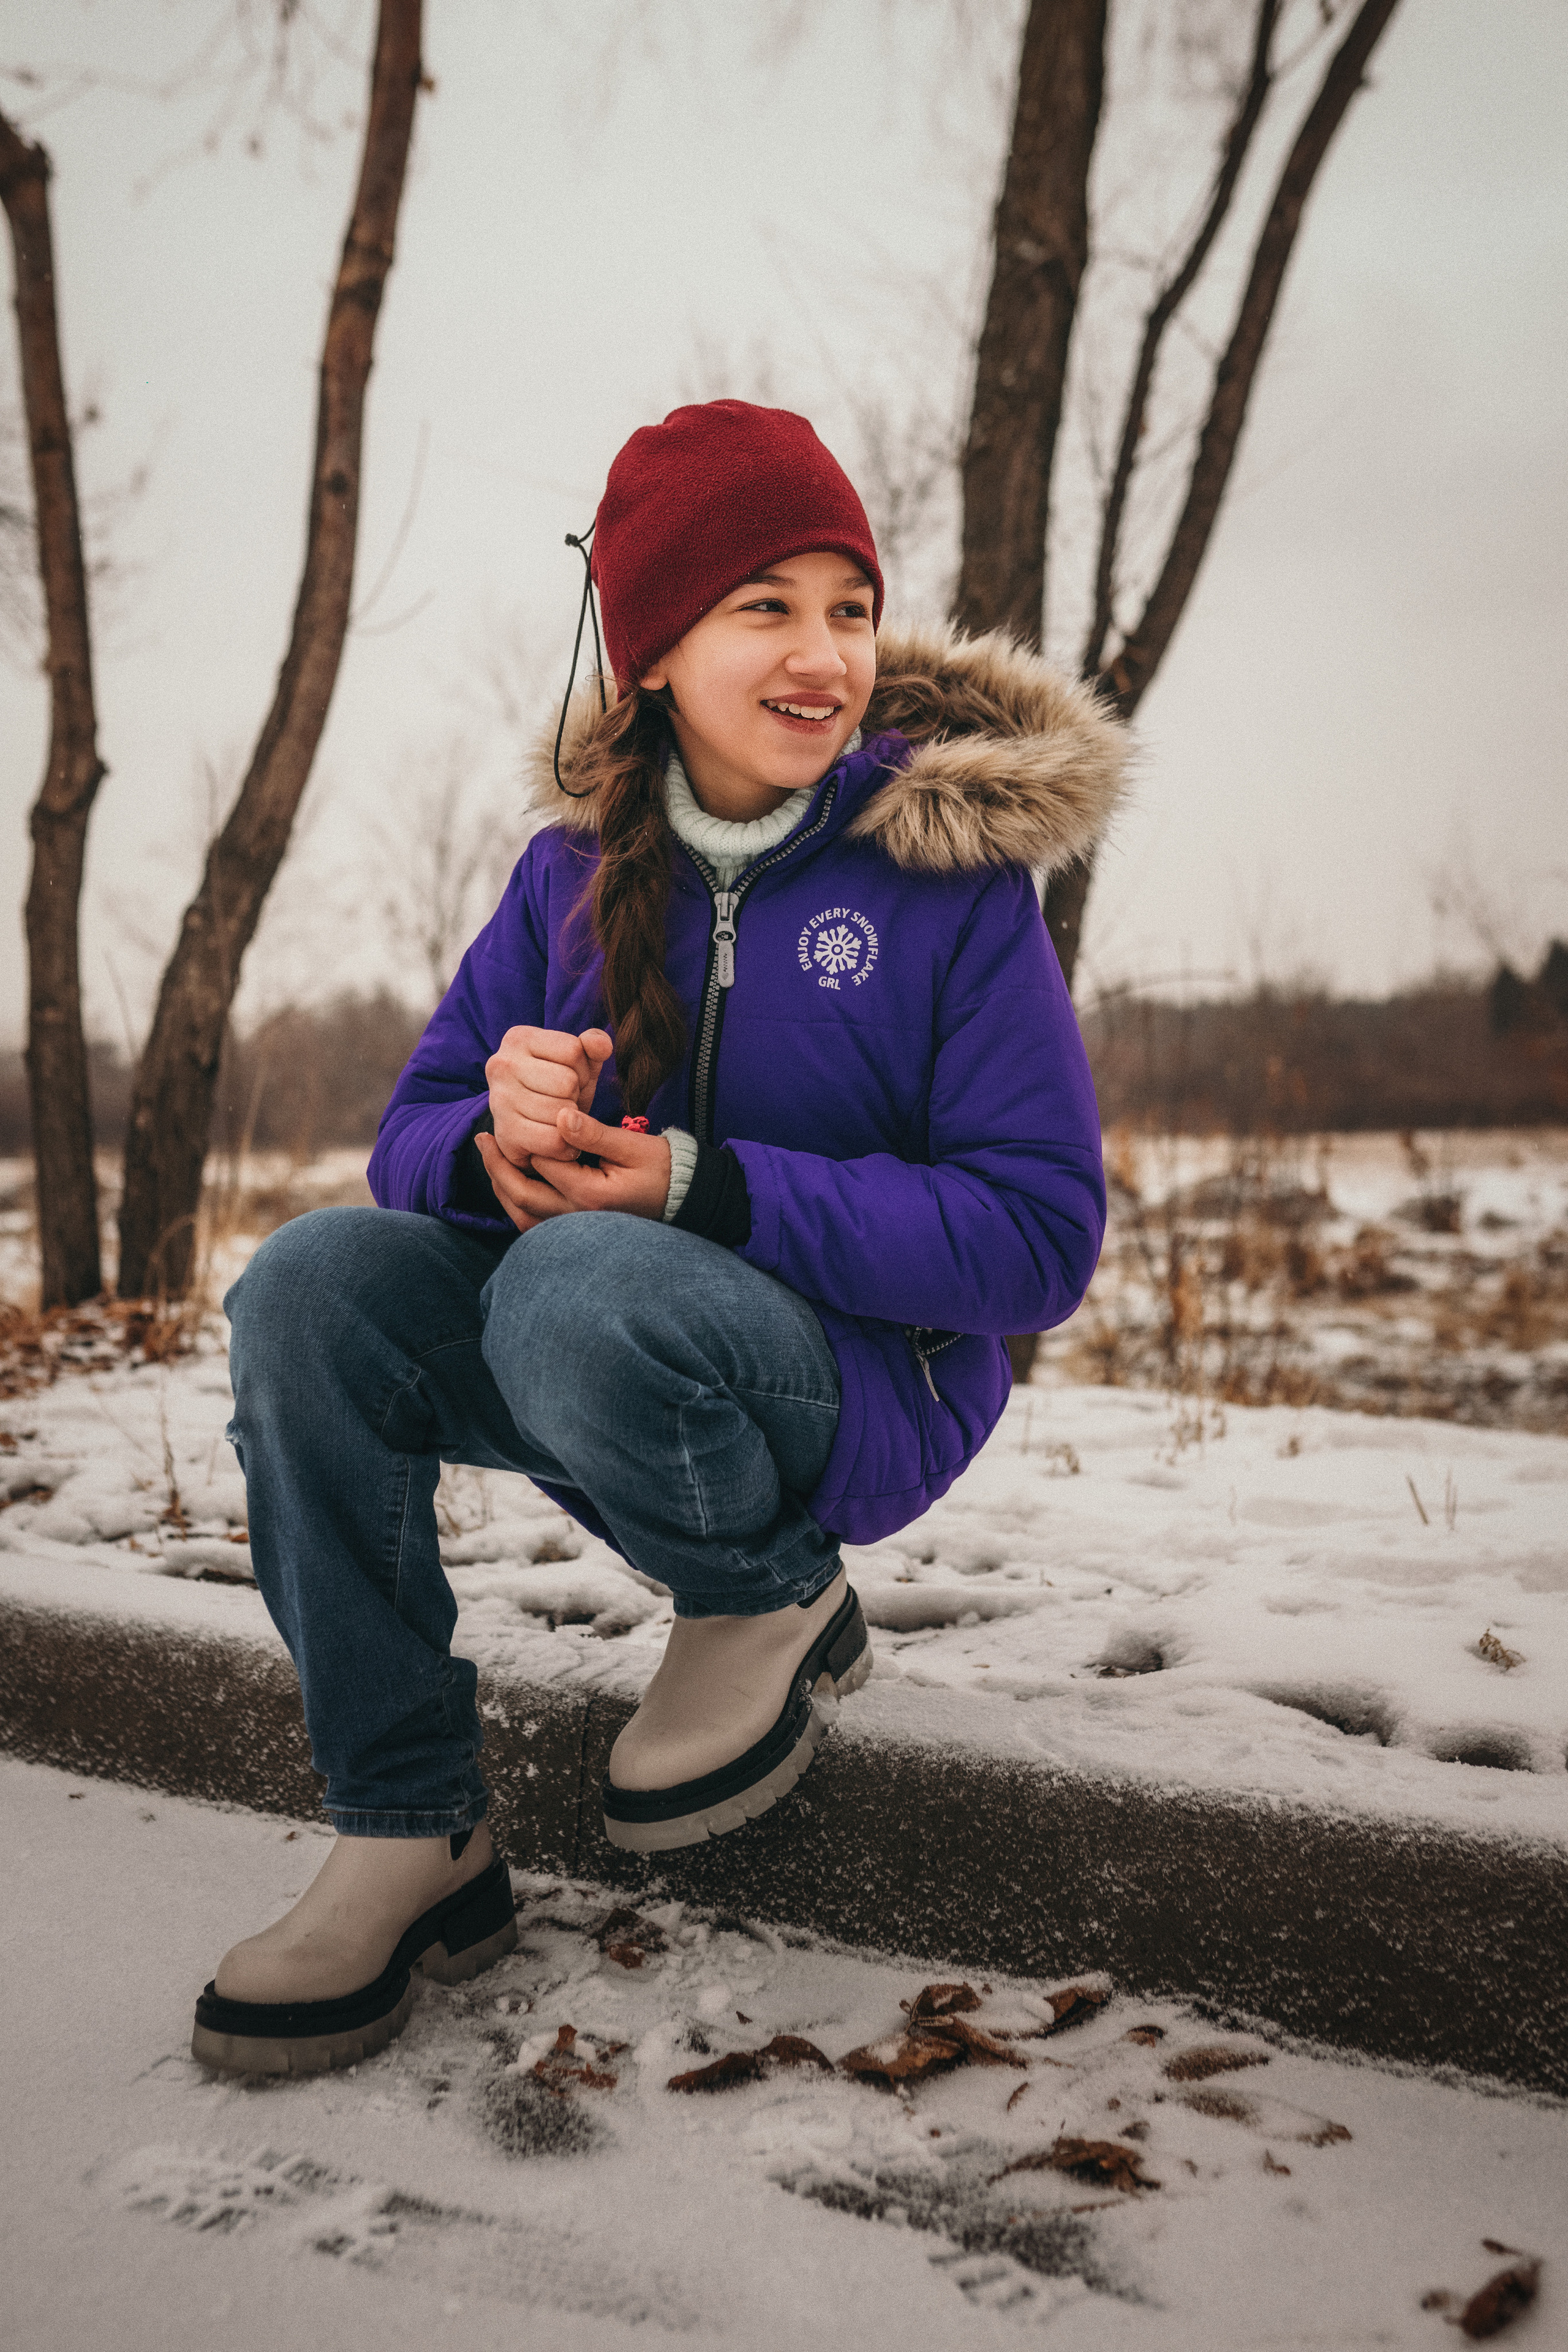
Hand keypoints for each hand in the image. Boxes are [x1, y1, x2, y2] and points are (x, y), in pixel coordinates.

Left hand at [475, 1106, 671, 1233]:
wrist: (685, 1199)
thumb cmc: (663, 1169)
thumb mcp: (632, 1146)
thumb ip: (594, 1133)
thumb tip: (559, 1117)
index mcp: (590, 1194)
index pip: (542, 1164)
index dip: (524, 1140)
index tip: (509, 1114)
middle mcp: (577, 1217)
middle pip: (521, 1195)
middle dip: (497, 1166)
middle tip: (482, 1138)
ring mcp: (576, 1229)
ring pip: (523, 1215)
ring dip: (502, 1188)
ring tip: (491, 1160)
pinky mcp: (577, 1232)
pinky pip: (535, 1224)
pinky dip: (518, 1205)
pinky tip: (511, 1185)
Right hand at [485, 1025, 612, 1166]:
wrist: (530, 1125)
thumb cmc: (557, 1087)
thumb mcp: (580, 1061)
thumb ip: (595, 1044)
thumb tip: (603, 1045)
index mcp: (519, 1038)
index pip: (573, 1050)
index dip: (583, 1069)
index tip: (571, 1077)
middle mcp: (501, 1065)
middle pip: (567, 1082)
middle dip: (576, 1095)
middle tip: (564, 1100)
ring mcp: (499, 1100)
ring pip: (562, 1112)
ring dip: (572, 1121)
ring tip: (560, 1119)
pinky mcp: (505, 1134)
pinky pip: (554, 1140)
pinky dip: (565, 1145)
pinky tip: (558, 1138)